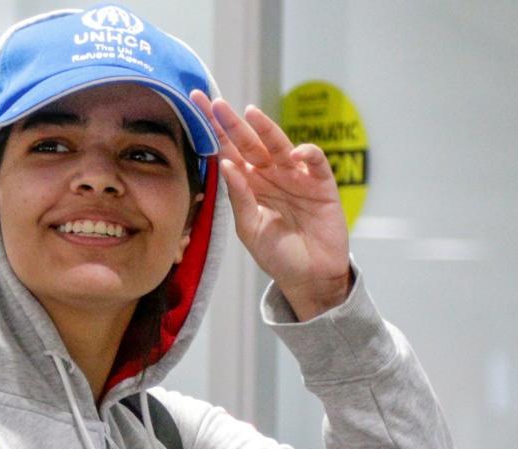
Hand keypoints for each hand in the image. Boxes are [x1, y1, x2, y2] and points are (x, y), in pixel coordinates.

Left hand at [191, 90, 350, 320]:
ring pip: (280, 146)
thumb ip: (239, 197)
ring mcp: (296, 177)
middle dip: (232, 123)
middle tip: (215, 103)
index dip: (214, 130)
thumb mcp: (250, 228)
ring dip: (267, 129)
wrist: (309, 277)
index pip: (228, 152)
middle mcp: (271, 175)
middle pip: (250, 143)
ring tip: (250, 114)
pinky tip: (295, 153)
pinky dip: (307, 154)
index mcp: (249, 184)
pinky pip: (315, 162)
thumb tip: (226, 164)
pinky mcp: (321, 184)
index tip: (196, 107)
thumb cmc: (277, 255)